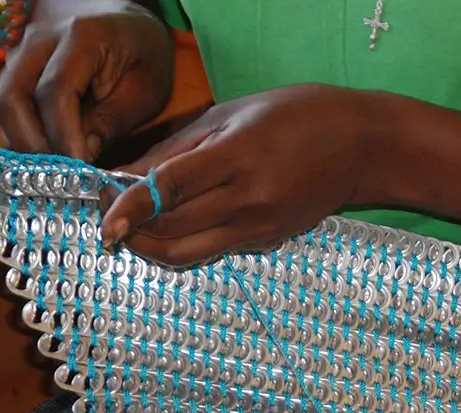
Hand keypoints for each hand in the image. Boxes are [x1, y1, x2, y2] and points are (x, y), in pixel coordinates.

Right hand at [0, 0, 173, 161]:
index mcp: (82, 37)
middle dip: (32, 147)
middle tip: (61, 180)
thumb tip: (80, 159)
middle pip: (11, 98)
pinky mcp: (17, 69)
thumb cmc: (142, 54)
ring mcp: (22, 52)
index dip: (63, 138)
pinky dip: (23, 136)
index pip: (55, 93)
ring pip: (3, 104)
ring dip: (23, 144)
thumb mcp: (146, 89)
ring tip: (55, 175)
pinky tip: (47, 161)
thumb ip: (112, 121)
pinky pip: (10, 106)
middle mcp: (40, 40)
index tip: (79, 172)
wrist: (124, 17)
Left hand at [101, 84, 376, 264]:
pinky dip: (182, 242)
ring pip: (187, 252)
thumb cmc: (298, 115)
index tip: (100, 216)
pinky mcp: (266, 241)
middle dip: (129, 227)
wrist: (360, 148)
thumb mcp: (234, 113)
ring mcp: (259, 227)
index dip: (128, 205)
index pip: (169, 189)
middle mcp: (248, 200)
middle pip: (171, 228)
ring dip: (150, 245)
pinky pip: (212, 249)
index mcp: (238, 156)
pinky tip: (170, 225)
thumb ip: (178, 147)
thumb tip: (127, 173)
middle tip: (106, 210)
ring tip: (130, 226)